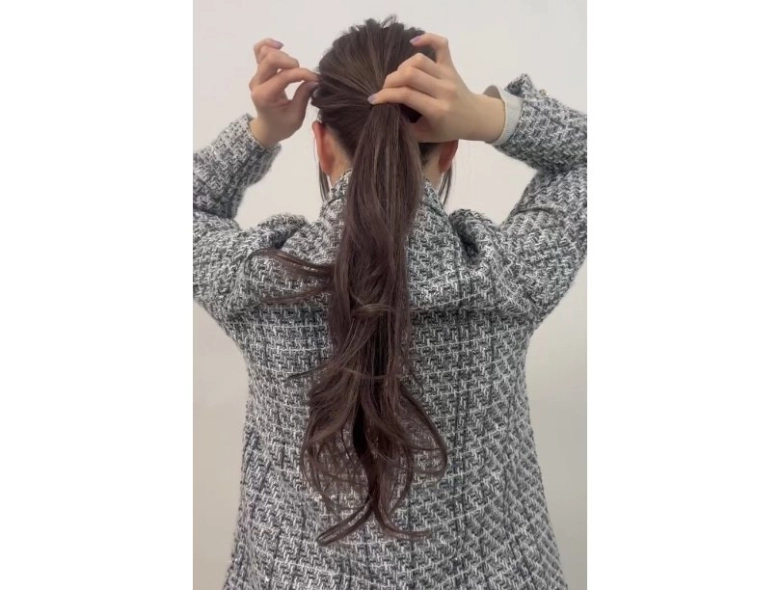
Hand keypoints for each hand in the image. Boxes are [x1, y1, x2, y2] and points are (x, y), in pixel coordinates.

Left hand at [248, 39, 318, 147]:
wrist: (267, 129)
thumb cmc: (282, 126)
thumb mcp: (296, 117)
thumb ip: (303, 96)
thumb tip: (315, 80)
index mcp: (265, 96)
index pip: (284, 76)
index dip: (303, 73)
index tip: (316, 79)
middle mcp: (257, 83)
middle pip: (271, 59)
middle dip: (292, 62)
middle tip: (303, 74)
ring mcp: (256, 76)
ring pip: (265, 52)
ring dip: (283, 55)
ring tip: (293, 66)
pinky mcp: (258, 71)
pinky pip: (259, 51)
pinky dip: (269, 45)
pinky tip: (281, 46)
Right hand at [369, 33, 504, 143]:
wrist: (475, 117)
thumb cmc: (448, 129)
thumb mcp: (425, 136)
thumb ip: (406, 127)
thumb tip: (385, 112)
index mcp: (438, 110)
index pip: (406, 96)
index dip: (386, 96)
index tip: (374, 100)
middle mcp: (444, 90)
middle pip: (410, 75)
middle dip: (391, 81)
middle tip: (386, 89)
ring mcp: (448, 75)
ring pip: (419, 60)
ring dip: (402, 67)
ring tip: (399, 78)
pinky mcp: (451, 65)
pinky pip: (441, 44)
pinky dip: (427, 38)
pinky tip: (413, 42)